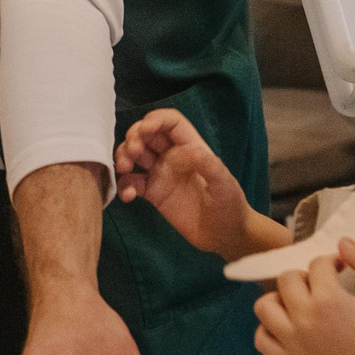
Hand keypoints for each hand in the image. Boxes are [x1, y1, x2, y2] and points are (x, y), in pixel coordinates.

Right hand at [114, 110, 255, 257]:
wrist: (225, 235)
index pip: (170, 122)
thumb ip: (208, 164)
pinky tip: (128, 196)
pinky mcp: (153, 193)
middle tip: (133, 153)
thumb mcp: (224, 183)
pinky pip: (132, 183)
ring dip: (123, 156)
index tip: (145, 130)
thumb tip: (185, 150)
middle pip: (146, 134)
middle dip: (134, 137)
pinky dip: (124, 185)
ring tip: (124, 168)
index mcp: (190, 147)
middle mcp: (173, 156)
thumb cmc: (230, 204)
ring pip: (134, 155)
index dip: (156, 119)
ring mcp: (161, 174)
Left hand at [252, 240, 354, 354]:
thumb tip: (342, 242)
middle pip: (286, 280)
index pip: (316, 265)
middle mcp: (305, 321)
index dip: (331, 262)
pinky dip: (269, 329)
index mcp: (329, 301)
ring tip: (301, 304)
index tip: (342, 270)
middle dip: (305, 276)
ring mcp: (294, 345)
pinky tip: (290, 326)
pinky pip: (262, 340)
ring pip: (264, 307)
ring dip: (280, 298)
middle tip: (323, 286)